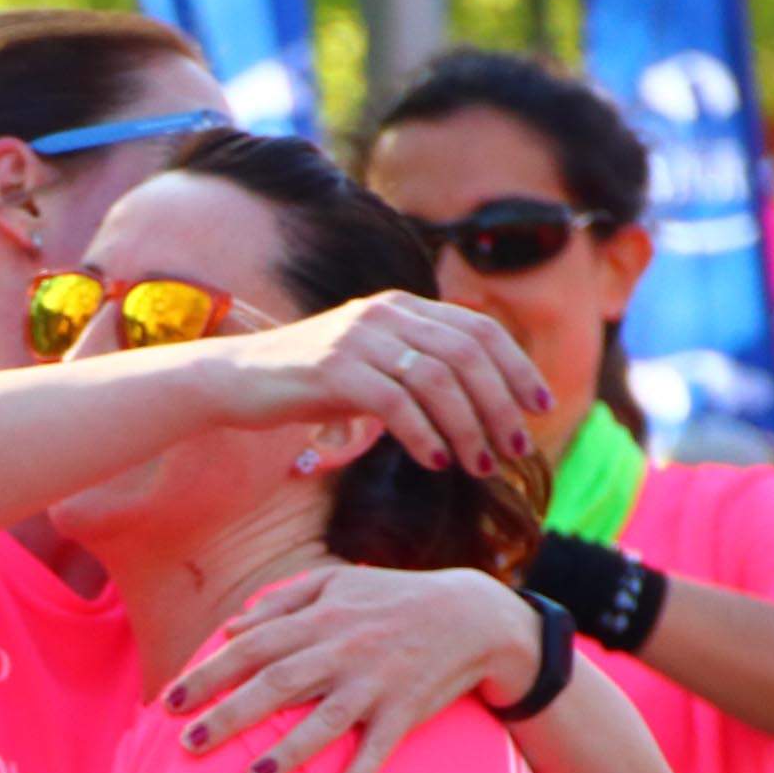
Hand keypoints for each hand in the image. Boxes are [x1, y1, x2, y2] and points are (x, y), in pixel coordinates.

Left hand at [160, 568, 530, 772]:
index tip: (169, 702)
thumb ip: (282, 603)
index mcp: (320, 620)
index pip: (253, 647)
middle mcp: (343, 651)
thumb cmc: (394, 598)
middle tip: (188, 745)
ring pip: (326, 720)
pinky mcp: (406, 710)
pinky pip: (380, 749)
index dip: (209, 673)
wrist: (475, 615)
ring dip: (290, 751)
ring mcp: (375, 683)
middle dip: (231, 715)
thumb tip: (232, 627)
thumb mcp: (339, 582)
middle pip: (278, 684)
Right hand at [208, 290, 550, 476]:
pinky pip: (395, 402)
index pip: (480, 331)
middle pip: (467, 355)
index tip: (540, 406)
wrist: (233, 380)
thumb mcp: (369, 365)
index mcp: (402, 307)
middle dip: (500, 405)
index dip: (517, 368)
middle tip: (516, 448)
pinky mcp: (333, 370)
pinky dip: (422, 434)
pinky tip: (434, 461)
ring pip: (437, 380)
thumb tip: (474, 400)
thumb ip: (414, 368)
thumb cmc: (304, 383)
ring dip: (467, 427)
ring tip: (479, 465)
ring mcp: (358, 339)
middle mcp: (386, 314)